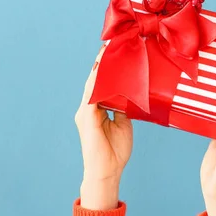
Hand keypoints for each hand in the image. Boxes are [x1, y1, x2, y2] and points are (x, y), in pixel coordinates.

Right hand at [75, 44, 132, 209]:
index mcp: (96, 109)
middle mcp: (88, 108)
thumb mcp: (123, 123)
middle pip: (95, 79)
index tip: (114, 51)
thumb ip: (123, 107)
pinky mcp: (87, 116)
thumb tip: (129, 93)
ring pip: (92, 83)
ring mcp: (85, 111)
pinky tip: (104, 69)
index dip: (107, 68)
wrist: (107, 172)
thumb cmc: (115, 151)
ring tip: (107, 50)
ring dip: (100, 67)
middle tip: (111, 43)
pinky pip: (92, 94)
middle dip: (102, 62)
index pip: (101, 84)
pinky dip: (98, 80)